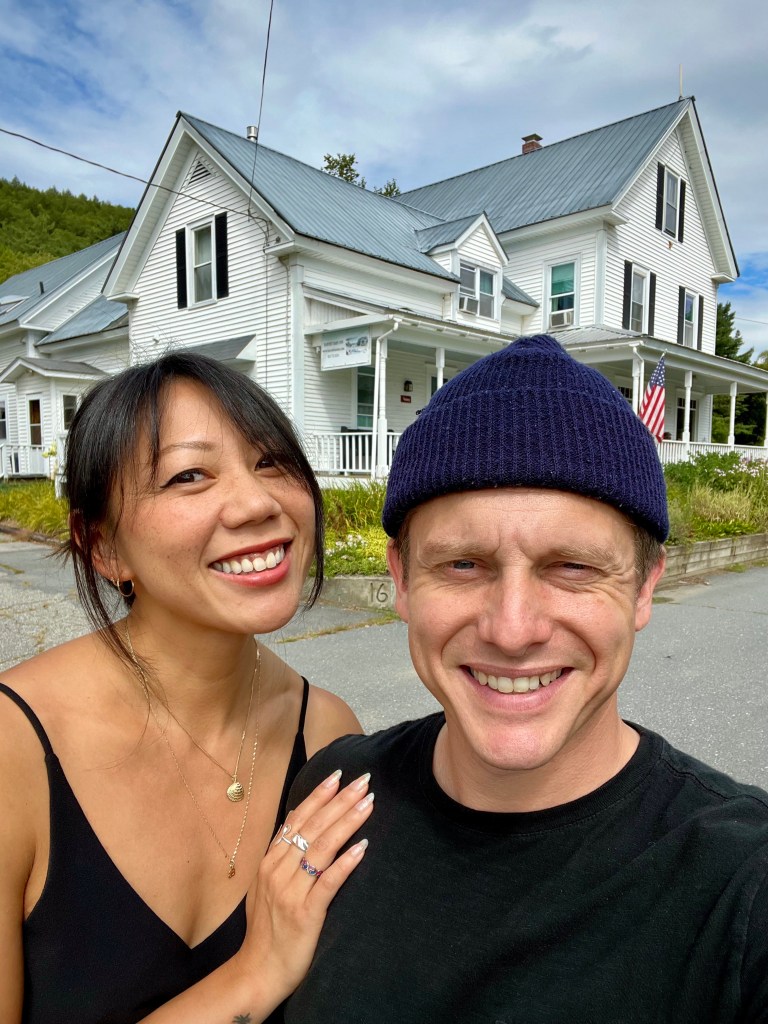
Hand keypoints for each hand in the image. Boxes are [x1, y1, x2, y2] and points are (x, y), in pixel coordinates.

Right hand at [237, 770, 373, 1004]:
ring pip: (322, 848)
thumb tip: (295, 814)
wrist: (259, 970)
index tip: (339, 776)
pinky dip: (346, 862)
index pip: (298, 819)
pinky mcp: (306, 914)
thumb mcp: (265, 883)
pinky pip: (329, 882)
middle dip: (340, 801)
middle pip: (313, 827)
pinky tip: (363, 845)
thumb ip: (280, 851)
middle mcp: (277, 871)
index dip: (319, 796)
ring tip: (368, 803)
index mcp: (269, 860)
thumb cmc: (268, 926)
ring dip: (347, 822)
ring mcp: (290, 892)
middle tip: (363, 780)